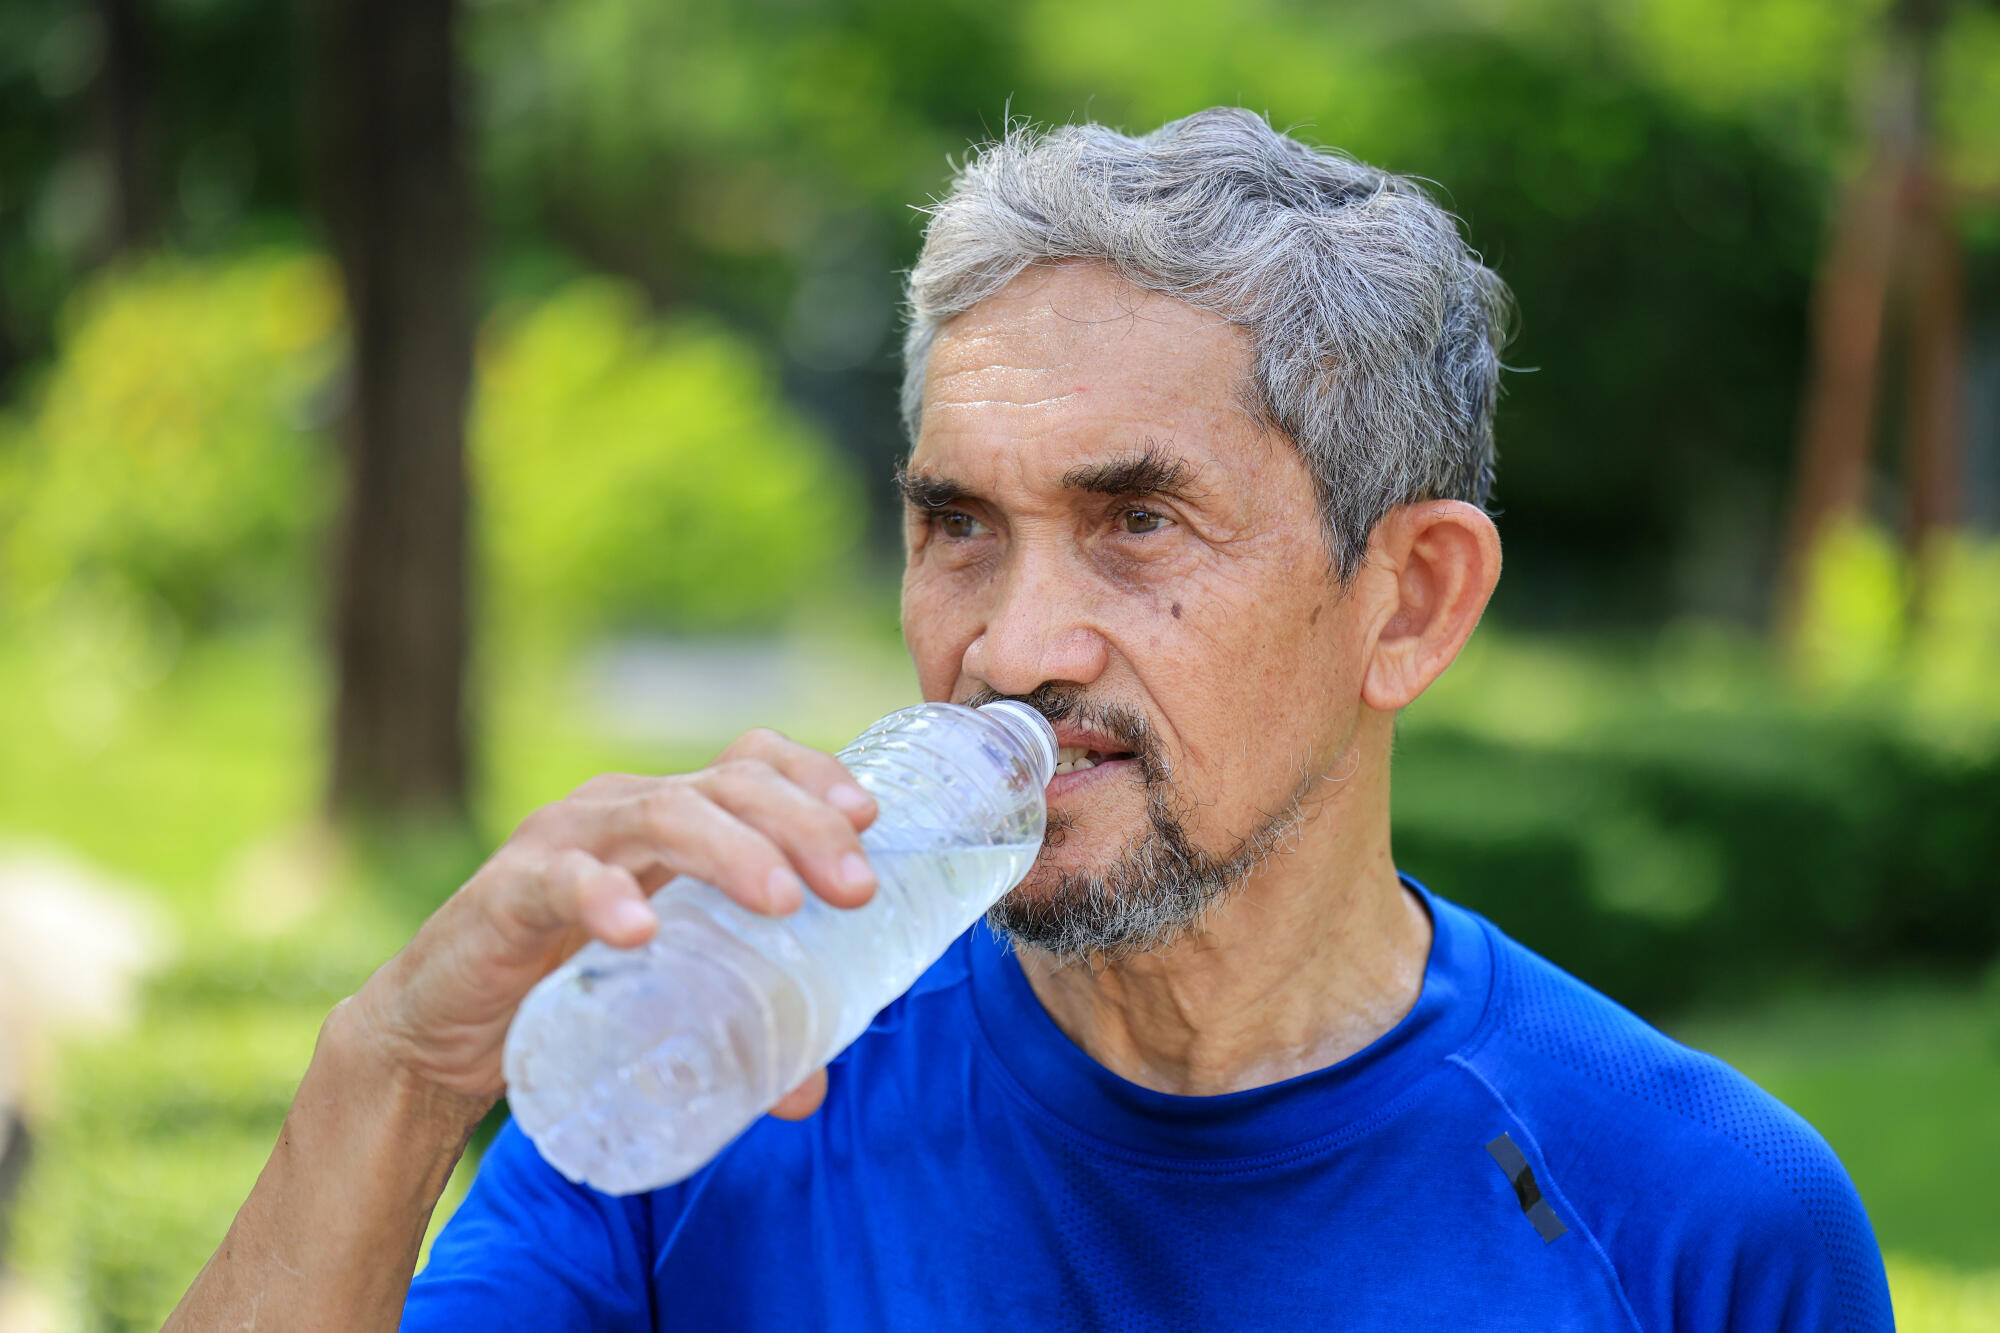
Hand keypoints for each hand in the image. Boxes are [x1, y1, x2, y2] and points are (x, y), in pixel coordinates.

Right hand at [346, 728, 879, 1122]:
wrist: (437, 1038)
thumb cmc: (568, 995)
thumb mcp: (666, 996)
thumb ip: (738, 1028)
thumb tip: (811, 1089)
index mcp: (671, 817)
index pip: (752, 763)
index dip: (816, 775)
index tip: (874, 820)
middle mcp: (623, 809)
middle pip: (728, 783)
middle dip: (803, 824)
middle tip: (855, 889)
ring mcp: (565, 842)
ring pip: (663, 815)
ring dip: (732, 852)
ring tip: (781, 903)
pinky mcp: (509, 892)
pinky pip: (562, 880)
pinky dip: (604, 898)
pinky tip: (642, 931)